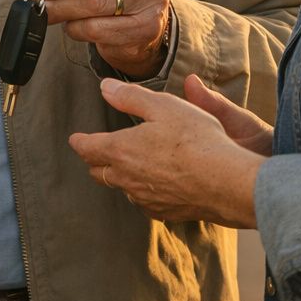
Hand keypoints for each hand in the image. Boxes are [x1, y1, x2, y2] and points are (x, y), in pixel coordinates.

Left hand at [68, 75, 267, 227]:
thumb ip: (130, 97)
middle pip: (99, 172)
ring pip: (122, 188)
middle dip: (95, 161)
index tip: (75, 139)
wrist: (225, 182)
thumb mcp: (162, 106)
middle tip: (96, 152)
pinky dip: (142, 191)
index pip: (88, 148)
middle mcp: (126, 178)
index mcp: (120, 150)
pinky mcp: (163, 212)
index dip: (80, 142)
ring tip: (128, 166)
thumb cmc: (195, 139)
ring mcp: (144, 198)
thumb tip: (105, 89)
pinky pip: (143, 202)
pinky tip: (153, 184)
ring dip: (120, 177)